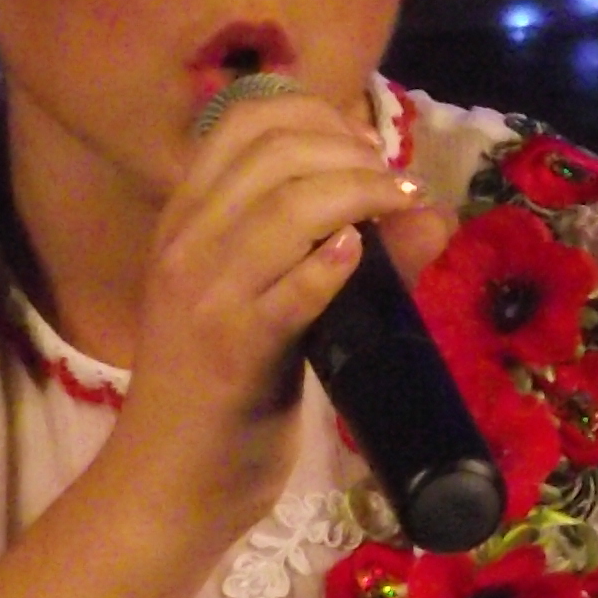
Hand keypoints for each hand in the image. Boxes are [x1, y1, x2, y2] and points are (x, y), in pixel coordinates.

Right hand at [110, 87, 447, 528]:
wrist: (169, 482)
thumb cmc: (221, 390)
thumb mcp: (265, 303)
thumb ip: (327, 248)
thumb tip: (428, 207)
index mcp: (185, 219)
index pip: (245, 121)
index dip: (319, 115)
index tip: (366, 148)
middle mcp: (187, 243)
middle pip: (276, 151)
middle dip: (353, 152)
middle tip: (394, 184)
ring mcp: (206, 295)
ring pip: (287, 206)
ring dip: (360, 194)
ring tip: (398, 208)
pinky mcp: (236, 351)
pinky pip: (290, 289)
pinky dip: (329, 264)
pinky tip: (355, 257)